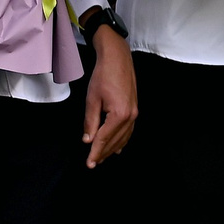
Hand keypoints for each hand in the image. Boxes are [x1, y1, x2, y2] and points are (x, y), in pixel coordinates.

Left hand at [82, 26, 137, 167]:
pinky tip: (119, 146)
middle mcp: (130, 116)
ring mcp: (135, 113)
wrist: (118, 59)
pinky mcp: (135, 109)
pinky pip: (129, 130)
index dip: (95, 152)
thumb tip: (88, 140)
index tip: (89, 163)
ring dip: (113, 148)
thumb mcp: (92, 100)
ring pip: (124, 137)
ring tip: (103, 158)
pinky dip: (123, 140)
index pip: (105, 138)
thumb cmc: (103, 77)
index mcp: (119, 115)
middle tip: (93, 163)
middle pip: (116, 140)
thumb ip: (90, 122)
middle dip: (104, 153)